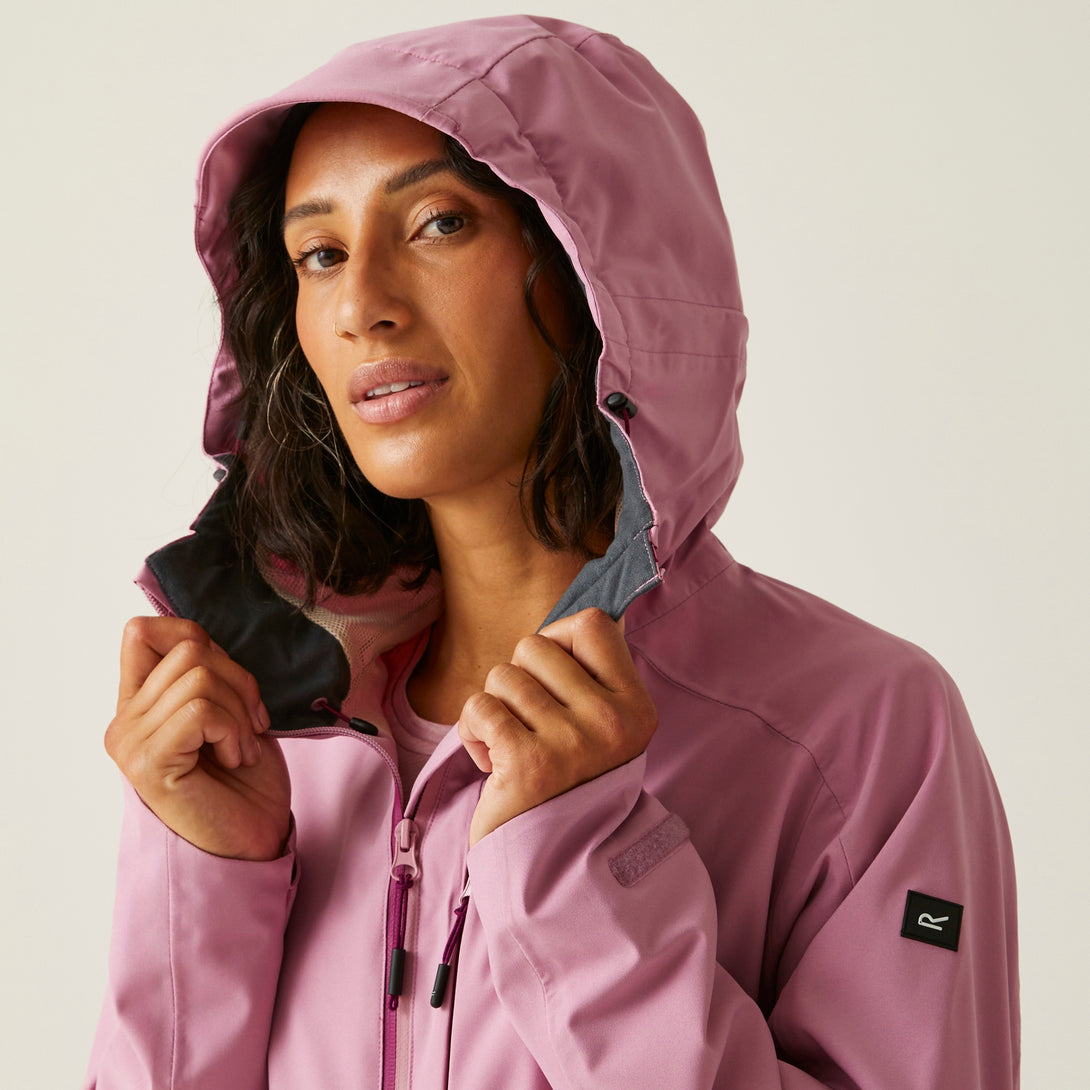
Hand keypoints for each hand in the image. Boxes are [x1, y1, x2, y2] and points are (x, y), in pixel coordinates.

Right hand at [104, 617, 290, 860]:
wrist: (254, 839)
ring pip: (200, 675)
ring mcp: (132, 743)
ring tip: (240, 747)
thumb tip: (202, 639)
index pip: (143, 630)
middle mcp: (125, 722)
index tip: (230, 685)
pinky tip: (235, 759)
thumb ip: (205, 674)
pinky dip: (234, 730)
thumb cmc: (245, 780)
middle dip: (239, 680)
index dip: (196, 637)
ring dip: (240, 710)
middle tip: (251, 725)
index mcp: (139, 704)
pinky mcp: (150, 763)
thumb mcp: (227, 710)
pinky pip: (201, 710)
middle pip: (188, 647)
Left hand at [458, 608, 656, 846]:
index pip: (592, 624)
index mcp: (635, 708)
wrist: (553, 863)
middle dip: (517, 679)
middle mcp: (611, 722)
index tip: (552, 679)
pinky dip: (472, 731)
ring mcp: (572, 743)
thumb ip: (588, 676)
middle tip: (529, 725)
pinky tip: (491, 762)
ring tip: (511, 748)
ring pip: (502, 676)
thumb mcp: (600, 729)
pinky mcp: (528, 763)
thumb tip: (565, 622)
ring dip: (494, 710)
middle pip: (534, 647)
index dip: (558, 639)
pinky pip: (479, 707)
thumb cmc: (565, 783)